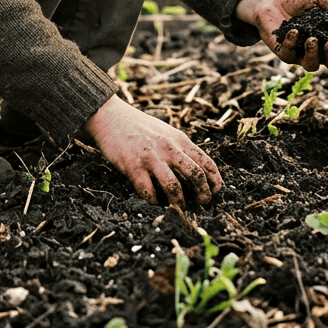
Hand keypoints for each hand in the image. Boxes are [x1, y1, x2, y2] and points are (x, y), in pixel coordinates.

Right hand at [83, 96, 221, 207]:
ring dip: (179, 204)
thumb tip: (197, 172)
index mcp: (180, 140)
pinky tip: (154, 202)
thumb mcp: (166, 132)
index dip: (215, 181)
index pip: (206, 162)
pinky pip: (149, 192)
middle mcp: (169, 149)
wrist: (111, 117)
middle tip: (202, 205)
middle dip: (203, 195)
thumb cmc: (140, 127)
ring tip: (179, 210)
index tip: (216, 192)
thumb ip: (181, 148)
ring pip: (174, 188)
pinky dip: (154, 202)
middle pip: (195, 176)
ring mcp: (151, 158)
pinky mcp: (133, 167)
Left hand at [235, 0, 327, 70]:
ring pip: (312, 66)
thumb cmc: (299, 0)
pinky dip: (292, 43)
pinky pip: (290, 55)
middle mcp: (319, 49)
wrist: (271, 0)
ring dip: (313, 54)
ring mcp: (302, 53)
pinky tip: (293, 31)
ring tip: (311, 39)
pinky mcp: (285, 53)